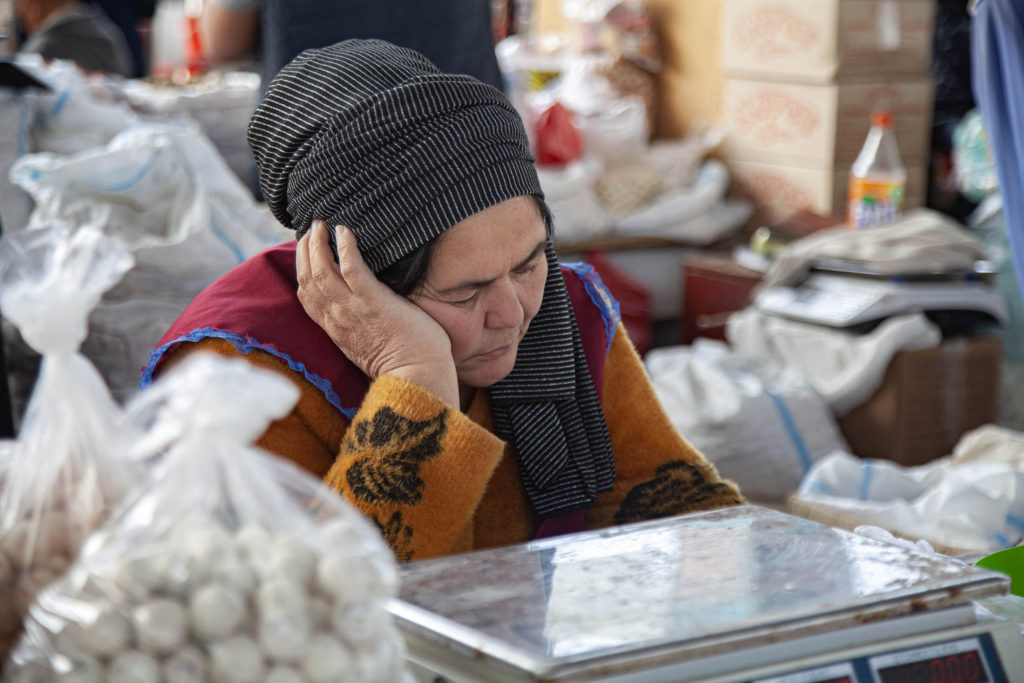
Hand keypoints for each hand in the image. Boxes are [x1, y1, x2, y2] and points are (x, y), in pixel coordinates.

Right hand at [296, 221, 459, 406]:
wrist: (420, 379)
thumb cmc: (406, 363)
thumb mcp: (371, 346)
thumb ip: (362, 327)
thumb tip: (368, 309)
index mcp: (336, 330)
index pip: (307, 295)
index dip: (302, 269)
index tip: (306, 250)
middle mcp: (338, 319)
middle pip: (307, 279)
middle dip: (305, 250)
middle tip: (311, 228)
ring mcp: (354, 310)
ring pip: (321, 272)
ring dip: (318, 244)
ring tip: (321, 224)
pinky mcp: (374, 302)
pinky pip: (351, 268)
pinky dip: (344, 247)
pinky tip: (344, 231)